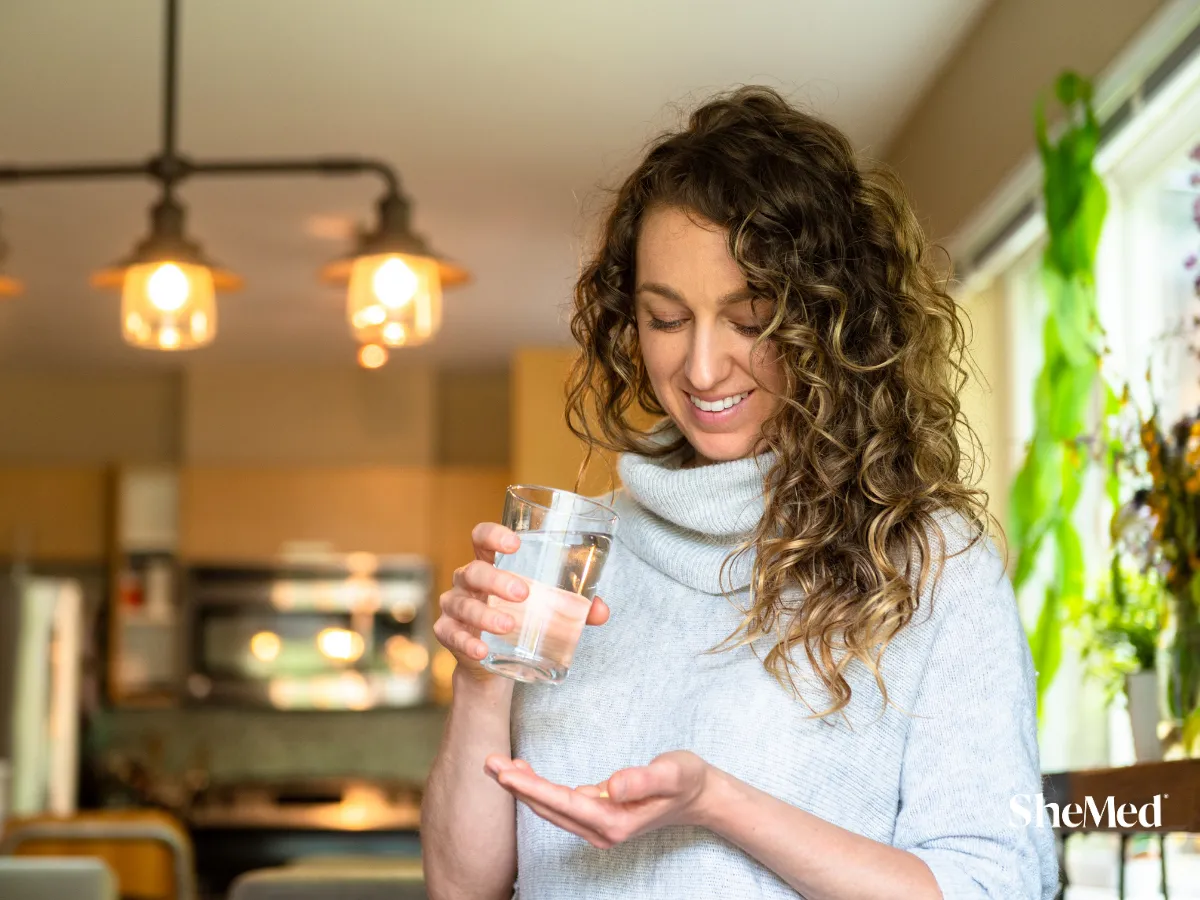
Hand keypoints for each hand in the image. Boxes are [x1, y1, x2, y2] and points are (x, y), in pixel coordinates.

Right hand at [434, 522, 610, 681]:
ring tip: (509, 626)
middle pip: (474, 571)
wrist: (494, 660)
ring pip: (464, 605)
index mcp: (490, 563)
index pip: (481, 537)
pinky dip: (467, 643)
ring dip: (486, 615)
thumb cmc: (521, 618)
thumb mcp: (545, 607)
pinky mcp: (448, 633)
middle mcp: (467, 581)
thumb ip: (574, 607)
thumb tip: (602, 612)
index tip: (515, 542)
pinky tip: (482, 650)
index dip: (493, 535)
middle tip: (524, 593)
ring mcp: (454, 606)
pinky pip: (451, 635)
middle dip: (497, 580)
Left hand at [483, 751, 710, 848]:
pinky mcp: (597, 817)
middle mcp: (602, 830)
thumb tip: (613, 785)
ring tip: (497, 765)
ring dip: (523, 788)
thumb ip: (645, 779)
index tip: (505, 774)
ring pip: (551, 808)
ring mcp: (598, 827)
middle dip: (516, 786)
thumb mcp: (673, 772)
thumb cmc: (687, 780)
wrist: (700, 796)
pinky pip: (560, 805)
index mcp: (615, 821)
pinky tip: (524, 773)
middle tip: (488, 761)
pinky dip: (538, 789)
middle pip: (549, 808)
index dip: (532, 788)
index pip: (563, 803)